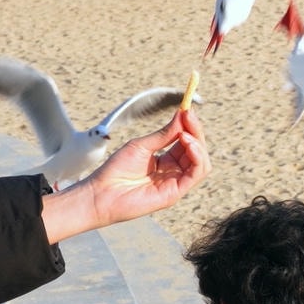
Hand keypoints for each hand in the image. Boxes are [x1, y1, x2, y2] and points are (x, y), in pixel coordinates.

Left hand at [42, 109, 209, 243]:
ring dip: (198, 144)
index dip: (188, 126)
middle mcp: (173, 172)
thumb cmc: (117, 170)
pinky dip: (197, 157)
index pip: (186, 142)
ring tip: (185, 134)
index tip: (186, 110)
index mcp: (165, 160)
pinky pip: (196, 174)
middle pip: (196, 151)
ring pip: (201, 162)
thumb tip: (182, 115)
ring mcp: (175, 183)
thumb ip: (164, 134)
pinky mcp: (174, 193)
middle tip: (188, 115)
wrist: (101, 192)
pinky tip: (188, 144)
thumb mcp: (142, 145)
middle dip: (195, 131)